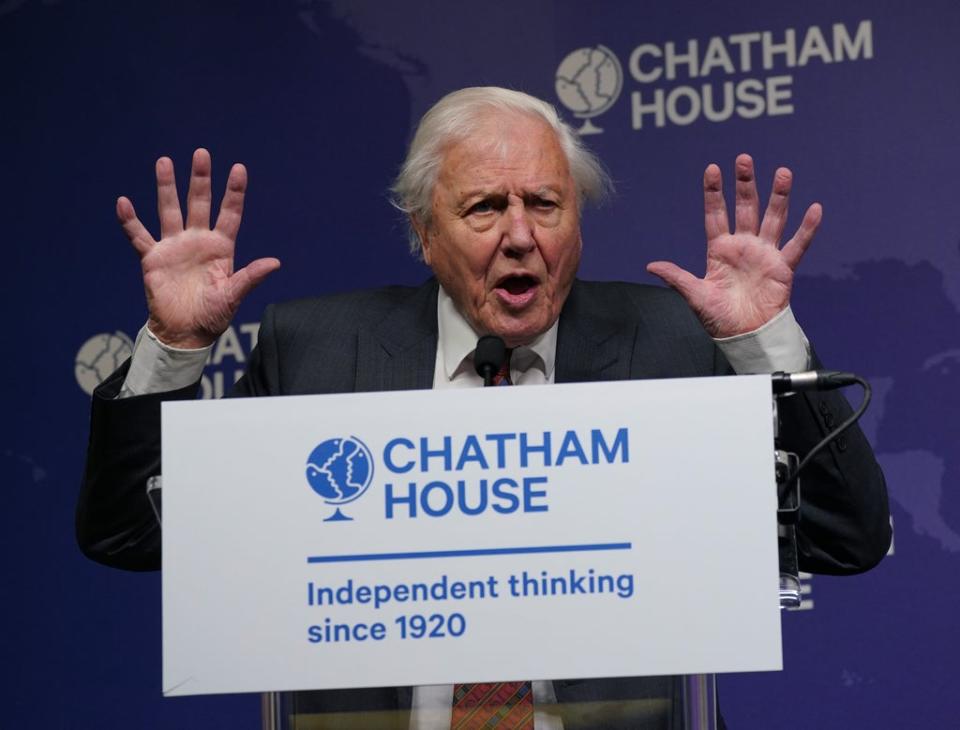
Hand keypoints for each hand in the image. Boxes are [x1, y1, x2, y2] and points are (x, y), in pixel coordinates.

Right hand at [116, 148, 279, 347]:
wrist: (185, 332)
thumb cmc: (213, 315)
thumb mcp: (233, 295)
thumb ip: (251, 277)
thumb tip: (275, 262)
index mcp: (221, 248)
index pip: (230, 214)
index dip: (234, 192)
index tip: (239, 169)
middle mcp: (198, 241)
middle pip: (199, 203)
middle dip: (200, 179)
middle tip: (201, 154)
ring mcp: (174, 247)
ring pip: (169, 210)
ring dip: (166, 187)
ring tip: (164, 162)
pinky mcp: (153, 258)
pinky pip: (139, 236)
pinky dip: (131, 221)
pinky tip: (124, 203)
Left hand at [646, 154, 820, 337]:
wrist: (745, 336)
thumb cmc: (719, 318)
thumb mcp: (695, 296)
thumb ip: (676, 278)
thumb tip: (650, 266)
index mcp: (720, 250)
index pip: (715, 215)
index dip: (713, 193)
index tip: (712, 169)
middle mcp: (743, 246)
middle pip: (745, 208)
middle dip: (745, 184)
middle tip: (744, 159)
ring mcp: (764, 254)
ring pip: (773, 218)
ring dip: (779, 196)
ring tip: (783, 172)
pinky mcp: (783, 267)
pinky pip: (797, 245)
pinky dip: (807, 229)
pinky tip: (815, 209)